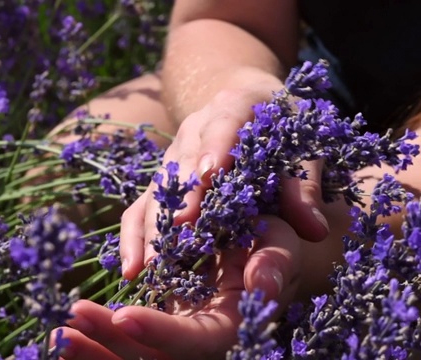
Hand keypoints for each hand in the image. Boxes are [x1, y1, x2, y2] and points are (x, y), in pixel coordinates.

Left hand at [55, 216, 302, 358]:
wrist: (251, 248)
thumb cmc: (267, 243)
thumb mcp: (277, 244)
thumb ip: (274, 263)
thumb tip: (262, 285)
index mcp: (228, 326)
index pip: (195, 342)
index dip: (160, 332)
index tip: (122, 315)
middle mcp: (197, 341)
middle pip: (152, 359)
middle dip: (109, 345)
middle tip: (67, 325)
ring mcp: (171, 337)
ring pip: (130, 358)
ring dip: (92, 350)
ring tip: (55, 334)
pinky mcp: (150, 328)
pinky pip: (117, 345)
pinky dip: (91, 341)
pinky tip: (61, 330)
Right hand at [120, 88, 329, 280]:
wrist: (248, 104)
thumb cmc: (282, 128)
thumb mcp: (303, 146)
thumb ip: (304, 186)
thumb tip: (314, 229)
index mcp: (235, 105)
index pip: (224, 122)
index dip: (216, 147)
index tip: (209, 175)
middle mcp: (195, 128)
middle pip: (184, 164)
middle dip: (180, 201)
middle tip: (178, 234)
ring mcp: (173, 153)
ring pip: (158, 189)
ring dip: (153, 226)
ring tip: (149, 264)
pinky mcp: (161, 178)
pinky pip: (142, 204)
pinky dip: (136, 235)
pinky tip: (132, 267)